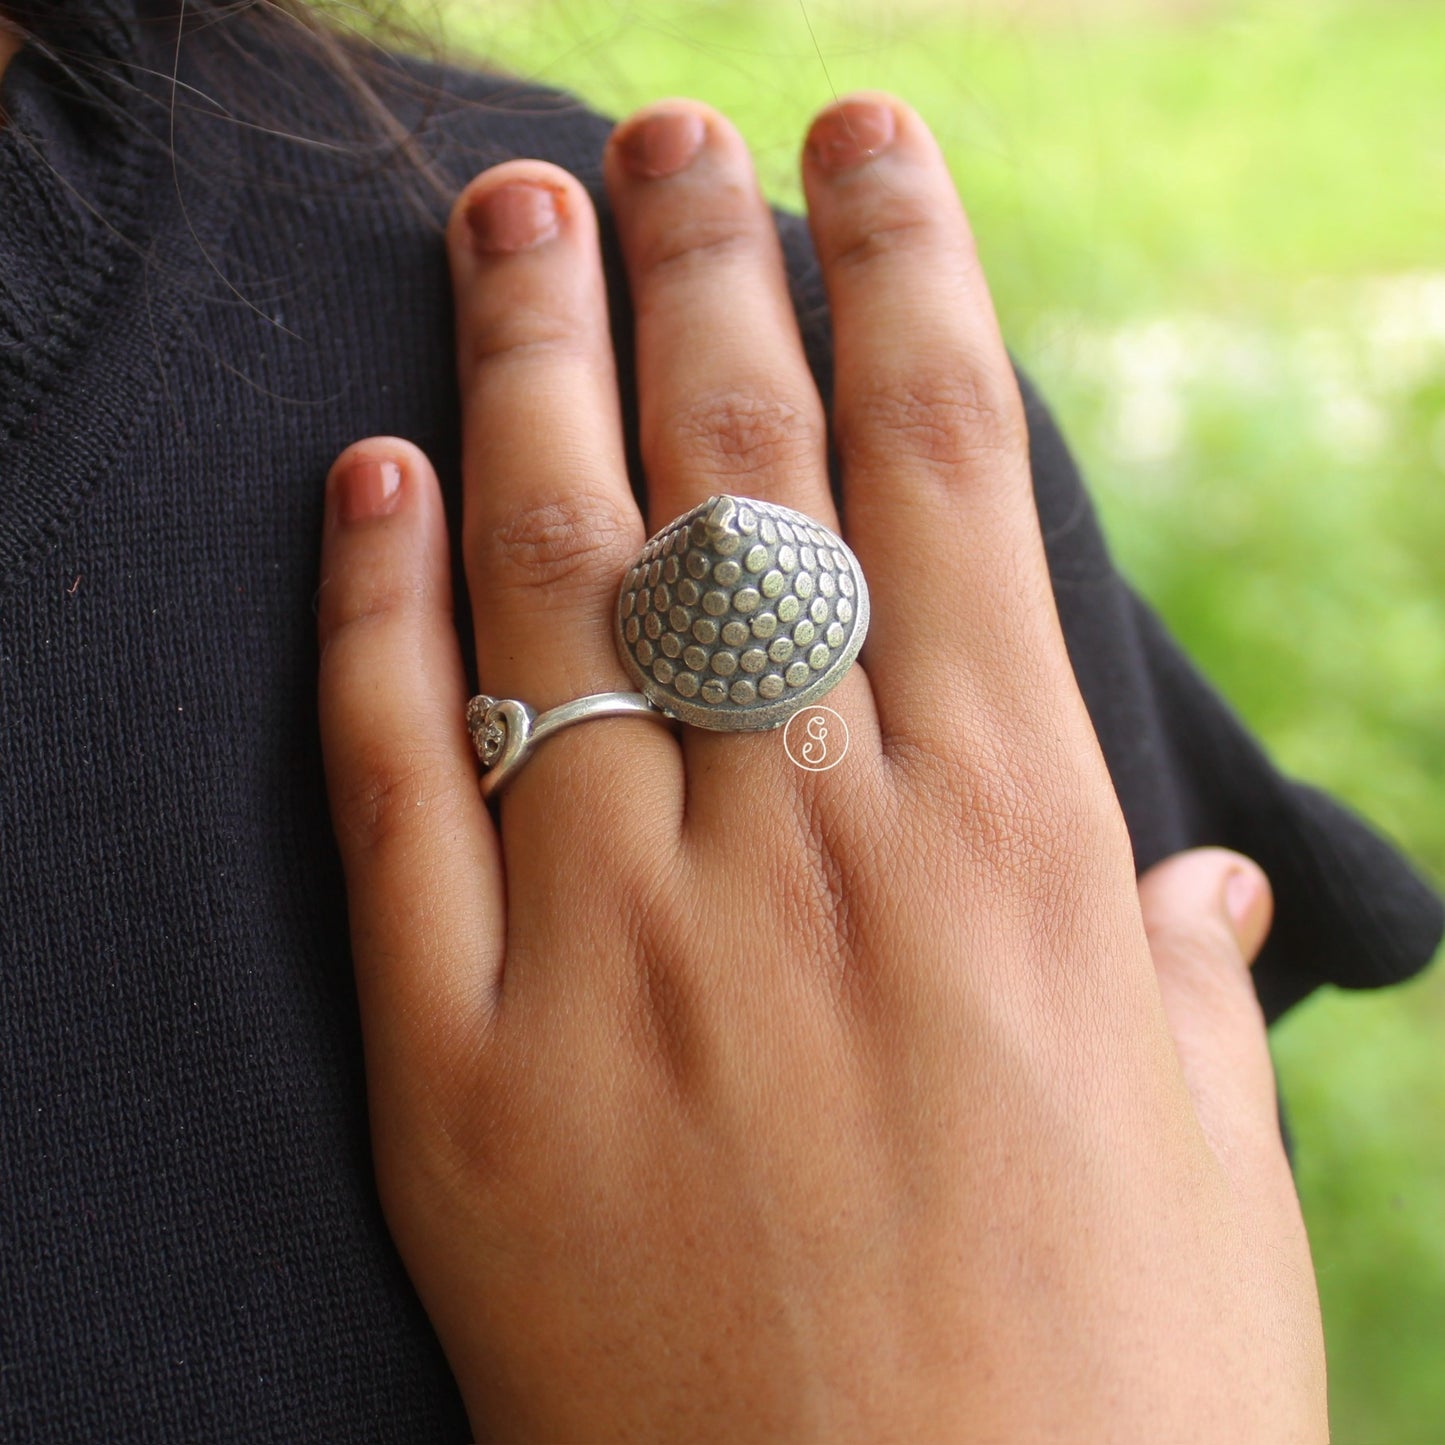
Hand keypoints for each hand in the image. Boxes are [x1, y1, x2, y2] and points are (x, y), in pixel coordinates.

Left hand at [315, 92, 1325, 1441]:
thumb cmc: (1105, 1408)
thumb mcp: (1194, 1166)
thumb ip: (1165, 984)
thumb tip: (1195, 886)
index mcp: (1014, 853)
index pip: (946, 471)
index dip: (904, 275)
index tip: (864, 146)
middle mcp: (813, 855)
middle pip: (741, 474)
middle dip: (701, 267)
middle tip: (656, 128)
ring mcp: (621, 954)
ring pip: (559, 581)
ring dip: (526, 366)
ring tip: (505, 217)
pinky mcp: (463, 1075)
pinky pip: (400, 790)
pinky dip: (374, 615)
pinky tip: (370, 474)